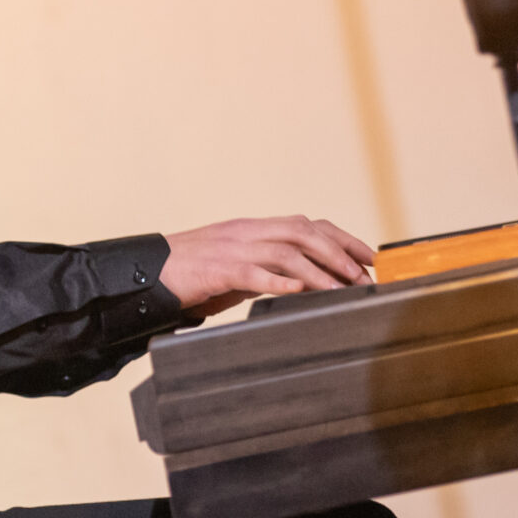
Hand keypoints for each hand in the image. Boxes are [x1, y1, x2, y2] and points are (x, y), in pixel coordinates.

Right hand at [159, 216, 375, 313]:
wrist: (148, 271)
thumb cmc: (191, 273)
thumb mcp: (235, 265)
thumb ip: (266, 268)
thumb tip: (304, 285)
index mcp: (253, 228)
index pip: (308, 224)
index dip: (342, 238)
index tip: (369, 257)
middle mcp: (247, 231)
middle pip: (303, 231)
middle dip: (338, 253)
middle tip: (363, 277)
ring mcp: (232, 248)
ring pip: (285, 251)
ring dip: (318, 270)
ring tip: (341, 289)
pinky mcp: (217, 269)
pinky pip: (253, 272)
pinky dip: (278, 282)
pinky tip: (298, 293)